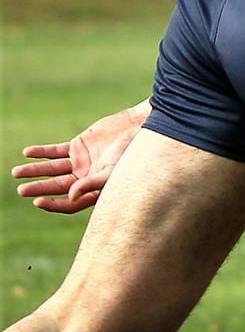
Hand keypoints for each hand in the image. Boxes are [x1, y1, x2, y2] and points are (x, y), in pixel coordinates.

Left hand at [14, 100, 148, 212]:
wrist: (140, 127)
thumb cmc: (132, 153)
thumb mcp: (113, 171)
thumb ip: (91, 184)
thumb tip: (70, 196)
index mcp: (95, 190)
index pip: (71, 203)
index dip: (54, 204)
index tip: (38, 202)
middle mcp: (85, 178)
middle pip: (57, 186)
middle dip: (39, 187)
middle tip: (21, 190)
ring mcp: (81, 162)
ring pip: (53, 169)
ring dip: (34, 170)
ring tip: (16, 172)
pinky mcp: (78, 146)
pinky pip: (55, 151)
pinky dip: (41, 152)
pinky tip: (27, 153)